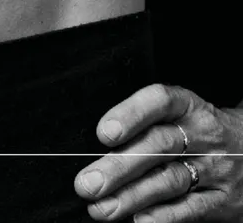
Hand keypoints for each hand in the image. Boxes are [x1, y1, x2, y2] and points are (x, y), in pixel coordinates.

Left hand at [73, 83, 242, 220]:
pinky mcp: (225, 201)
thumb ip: (147, 127)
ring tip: (101, 208)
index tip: (103, 134)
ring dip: (131, 197)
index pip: (159, 101)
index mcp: (189, 106)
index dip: (130, 114)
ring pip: (170, 180)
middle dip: (118, 166)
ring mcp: (216, 169)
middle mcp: (203, 135)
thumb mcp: (182, 116)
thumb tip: (100, 151)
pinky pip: (192, 210)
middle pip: (158, 146)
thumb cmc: (201, 132)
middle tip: (87, 183)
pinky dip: (163, 217)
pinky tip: (139, 221)